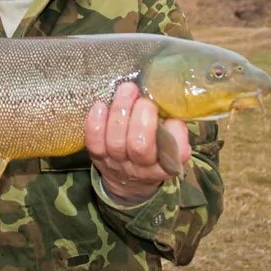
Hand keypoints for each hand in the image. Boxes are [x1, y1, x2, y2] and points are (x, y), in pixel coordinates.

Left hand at [85, 81, 190, 203]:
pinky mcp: (98, 157)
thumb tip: (170, 102)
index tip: (172, 117)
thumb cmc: (153, 152)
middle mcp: (142, 167)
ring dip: (120, 111)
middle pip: (139, 146)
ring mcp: (117, 163)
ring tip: (126, 90)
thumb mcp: (170, 144)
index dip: (176, 134)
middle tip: (143, 98)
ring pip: (116, 141)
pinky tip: (100, 105)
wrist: (128, 180)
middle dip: (141, 117)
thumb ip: (173, 127)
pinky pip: (94, 142)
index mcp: (166, 164)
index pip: (176, 153)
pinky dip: (96, 122)